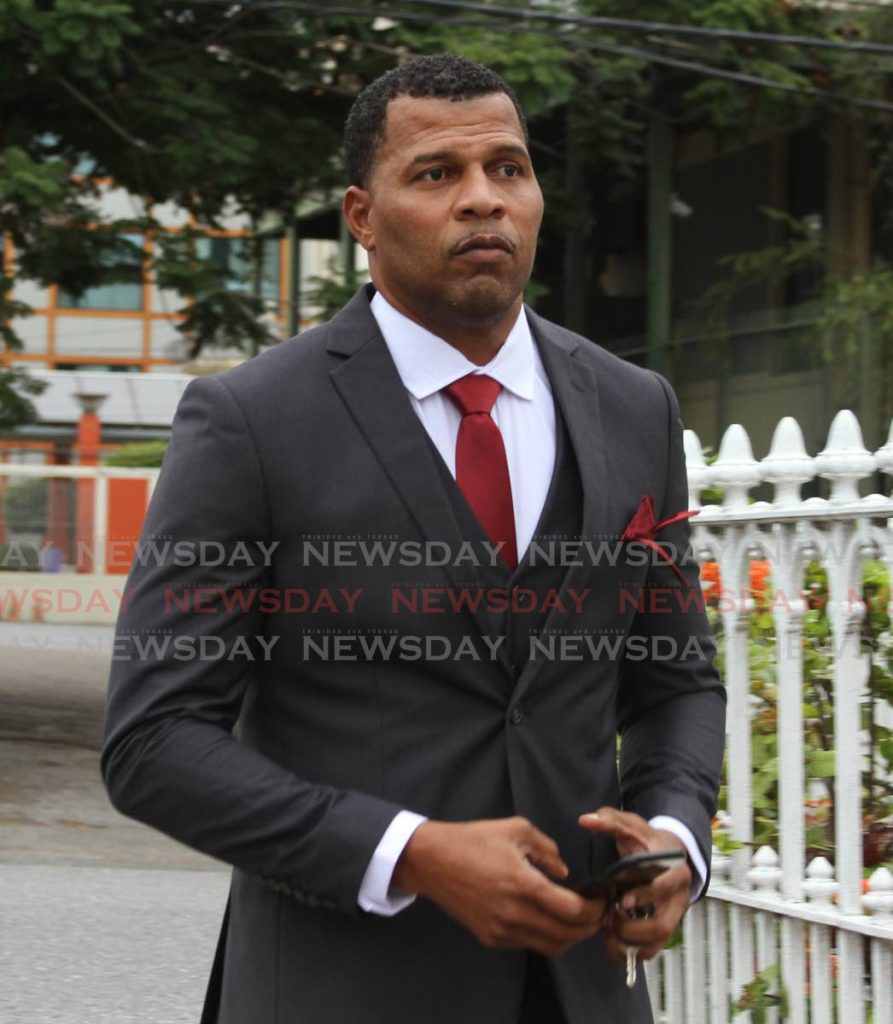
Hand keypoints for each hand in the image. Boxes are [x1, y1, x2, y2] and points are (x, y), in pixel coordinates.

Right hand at [392, 816, 605, 956]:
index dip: (594, 908)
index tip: (602, 899)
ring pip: (549, 947)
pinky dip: (546, 937)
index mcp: (523, 884)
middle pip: (566, 935)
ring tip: (578, 921)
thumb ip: (546, 848)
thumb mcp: (515, 829)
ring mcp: (502, 930)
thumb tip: (563, 870)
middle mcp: (514, 913)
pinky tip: (548, 920)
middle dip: (589, 927)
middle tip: (597, 913)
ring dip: (570, 937)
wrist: (432, 861)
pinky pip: (528, 944)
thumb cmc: (473, 839)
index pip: (572, 911)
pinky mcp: (490, 938)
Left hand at [579, 807, 691, 962]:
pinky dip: (631, 951)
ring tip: (609, 932)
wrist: (668, 854)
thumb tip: (586, 820)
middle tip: (610, 919)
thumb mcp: (632, 826)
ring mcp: (673, 916)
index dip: (644, 896)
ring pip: (657, 942)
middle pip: (663, 924)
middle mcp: (678, 897)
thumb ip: (611, 821)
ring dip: (630, 942)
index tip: (622, 901)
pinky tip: (613, 941)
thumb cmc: (647, 841)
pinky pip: (652, 950)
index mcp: (674, 870)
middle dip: (633, 927)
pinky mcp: (665, 930)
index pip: (665, 887)